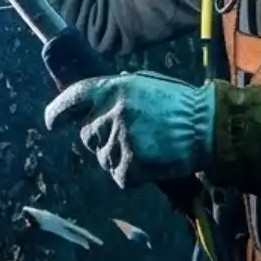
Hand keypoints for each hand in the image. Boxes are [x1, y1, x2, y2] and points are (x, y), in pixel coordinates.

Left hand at [44, 72, 214, 188]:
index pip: (74, 97)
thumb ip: (121, 89)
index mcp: (114, 87)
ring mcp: (120, 138)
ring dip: (120, 159)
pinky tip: (153, 164)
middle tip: (131, 138)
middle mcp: (112, 111)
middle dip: (102, 140)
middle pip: (87, 135)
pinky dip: (133, 176)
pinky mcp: (131, 163)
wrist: (209, 127)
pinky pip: (120, 177)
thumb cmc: (182, 104)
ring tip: (148, 149)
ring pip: (103, 159)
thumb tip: (101, 94)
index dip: (58, 111)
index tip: (51, 123)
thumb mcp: (148, 83)